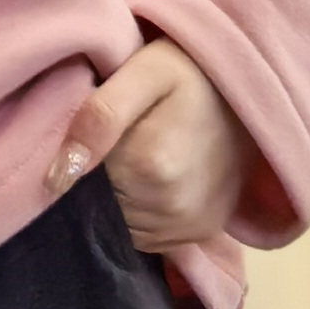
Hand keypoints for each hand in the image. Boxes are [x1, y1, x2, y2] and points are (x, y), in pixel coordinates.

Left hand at [46, 39, 252, 253]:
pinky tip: (152, 180)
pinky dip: (140, 214)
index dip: (76, 159)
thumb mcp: (142, 72)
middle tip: (120, 142)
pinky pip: (145, 238)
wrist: (252, 88)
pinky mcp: (197, 235)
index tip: (94, 135)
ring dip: (119, 200)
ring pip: (120, 226)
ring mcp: (186, 227)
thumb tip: (57, 179)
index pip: (78, 183)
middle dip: (98, 180)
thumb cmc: (190, 70)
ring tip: (137, 158)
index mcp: (148, 165)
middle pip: (100, 208)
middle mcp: (169, 208)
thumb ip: (98, 116)